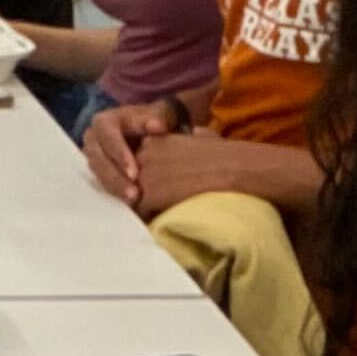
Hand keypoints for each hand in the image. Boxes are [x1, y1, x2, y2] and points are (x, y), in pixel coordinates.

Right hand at [81, 93, 165, 201]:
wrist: (151, 130)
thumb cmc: (155, 121)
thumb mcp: (158, 114)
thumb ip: (158, 118)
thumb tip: (157, 127)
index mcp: (104, 122)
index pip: (109, 138)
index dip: (120, 156)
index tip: (134, 173)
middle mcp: (93, 139)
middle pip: (99, 160)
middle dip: (116, 178)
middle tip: (134, 194)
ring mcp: (93, 157)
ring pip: (99, 175)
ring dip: (115, 189)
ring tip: (133, 202)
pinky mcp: (98, 171)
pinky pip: (102, 184)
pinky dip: (115, 194)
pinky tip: (130, 205)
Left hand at [126, 130, 270, 218]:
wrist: (229, 167)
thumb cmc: (222, 153)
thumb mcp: (201, 136)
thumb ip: (190, 137)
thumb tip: (195, 134)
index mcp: (152, 140)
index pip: (136, 162)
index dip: (145, 176)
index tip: (159, 186)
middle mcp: (142, 155)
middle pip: (128, 179)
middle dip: (137, 190)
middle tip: (152, 203)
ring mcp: (142, 175)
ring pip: (129, 196)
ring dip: (140, 206)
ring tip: (155, 214)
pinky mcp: (146, 195)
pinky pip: (138, 212)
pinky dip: (147, 218)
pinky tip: (160, 221)